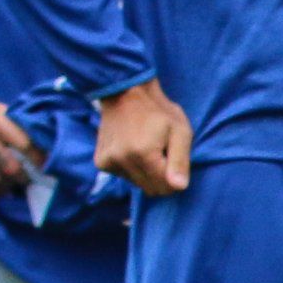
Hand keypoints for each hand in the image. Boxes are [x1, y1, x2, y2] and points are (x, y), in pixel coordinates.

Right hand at [95, 81, 191, 195]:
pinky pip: (124, 177)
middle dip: (161, 176)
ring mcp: (108, 162)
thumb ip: (181, 161)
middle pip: (152, 189)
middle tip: (161, 151)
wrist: (125, 92)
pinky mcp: (101, 162)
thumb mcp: (180, 130)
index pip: (167, 187)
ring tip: (146, 146)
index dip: (176, 176)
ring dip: (146, 172)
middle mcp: (122, 161)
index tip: (173, 156)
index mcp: (144, 153)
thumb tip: (179, 187)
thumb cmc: (159, 110)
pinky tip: (132, 147)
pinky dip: (132, 167)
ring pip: (138, 184)